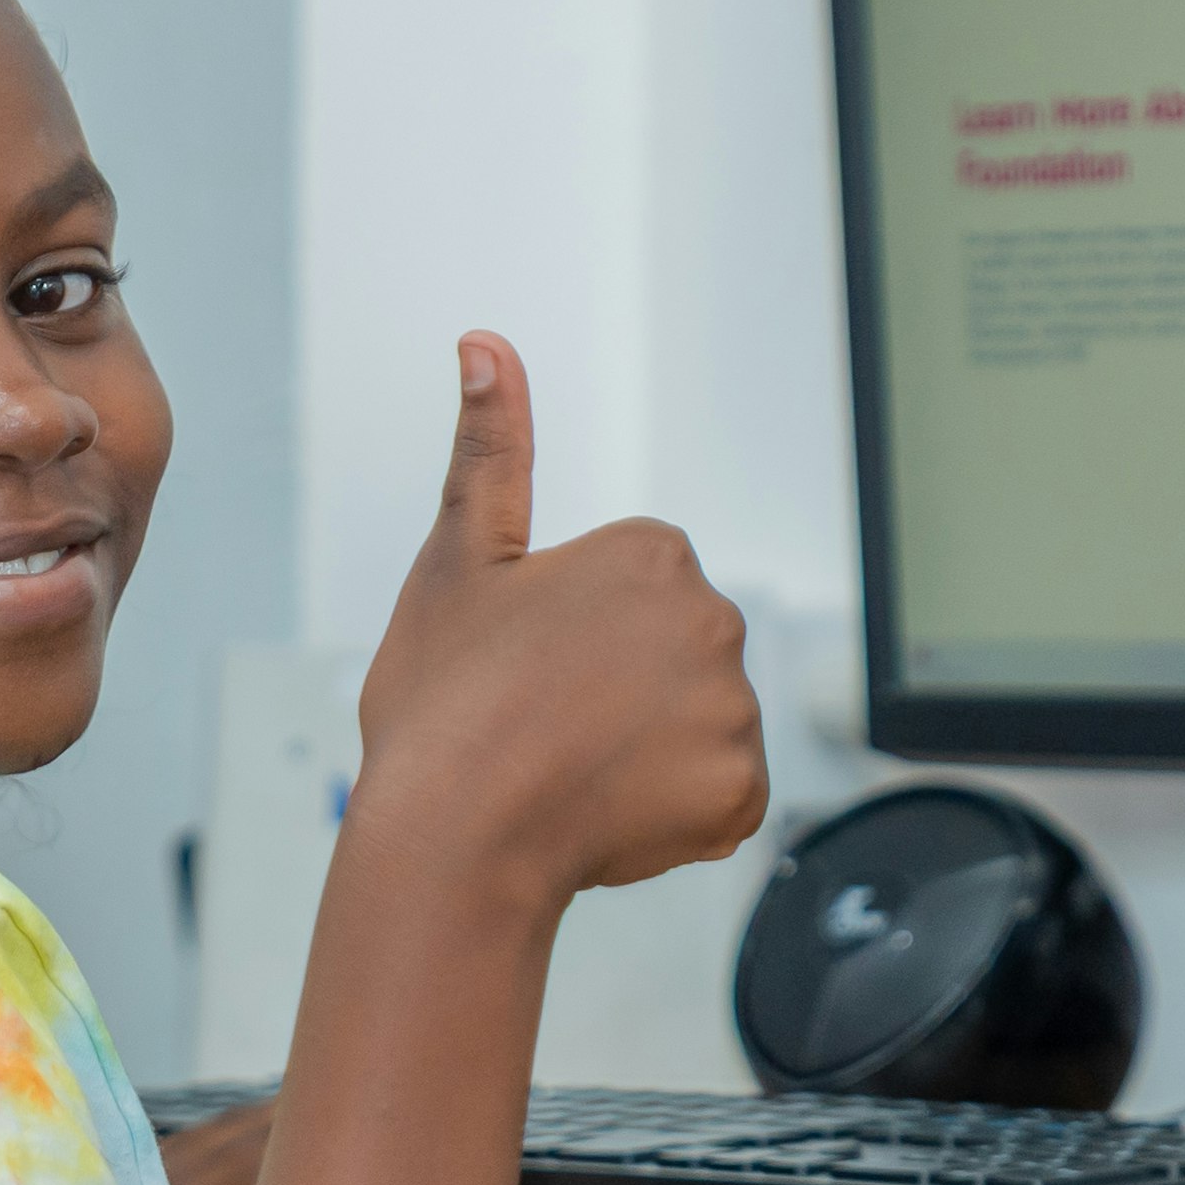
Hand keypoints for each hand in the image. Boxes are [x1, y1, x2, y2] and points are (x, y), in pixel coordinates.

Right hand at [349, 332, 768, 909]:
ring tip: (569, 772)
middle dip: (623, 687)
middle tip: (544, 723)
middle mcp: (712, 621)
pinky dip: (674, 810)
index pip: (637, 591)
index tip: (530, 665)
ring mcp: (732, 711)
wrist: (450, 839)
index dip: (576, 633)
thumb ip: (490, 449)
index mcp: (652, 555)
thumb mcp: (458, 559)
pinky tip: (606, 810)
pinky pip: (719, 795)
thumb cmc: (445, 704)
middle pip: (675, 654)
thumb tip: (486, 345)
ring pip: (696, 725)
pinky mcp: (740, 793)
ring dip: (648, 750)